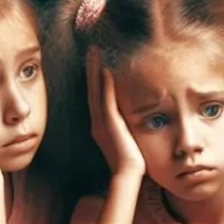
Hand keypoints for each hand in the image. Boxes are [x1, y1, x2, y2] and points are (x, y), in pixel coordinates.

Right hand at [87, 48, 144, 178]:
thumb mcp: (127, 139)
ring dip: (95, 70)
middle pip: (92, 88)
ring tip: (95, 52)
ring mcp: (101, 122)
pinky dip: (105, 85)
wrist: (128, 175)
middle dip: (92, 68)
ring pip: (96, 90)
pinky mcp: (110, 124)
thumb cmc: (131, 162)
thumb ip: (125, 127)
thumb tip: (132, 119)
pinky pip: (106, 100)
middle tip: (92, 48)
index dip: (95, 77)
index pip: (97, 95)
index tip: (97, 60)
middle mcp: (97, 121)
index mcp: (100, 125)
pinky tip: (106, 69)